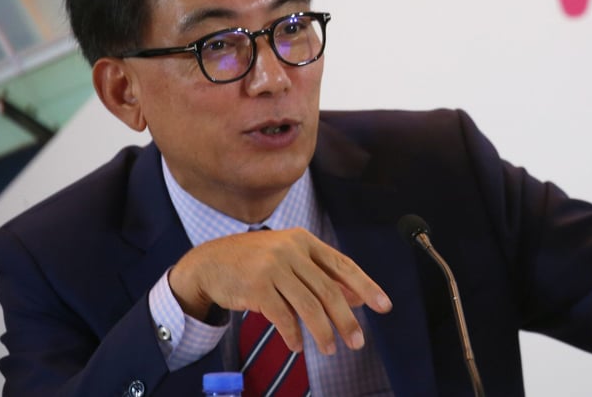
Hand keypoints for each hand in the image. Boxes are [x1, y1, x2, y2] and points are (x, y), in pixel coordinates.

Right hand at [168, 227, 391, 354]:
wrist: (209, 263)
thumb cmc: (255, 263)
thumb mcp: (289, 261)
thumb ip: (320, 276)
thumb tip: (356, 298)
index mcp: (304, 241)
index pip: (343, 265)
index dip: (366, 286)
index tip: (383, 306)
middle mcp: (290, 250)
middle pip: (328, 290)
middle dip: (346, 319)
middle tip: (357, 342)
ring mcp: (272, 267)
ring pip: (308, 305)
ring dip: (322, 332)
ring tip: (329, 349)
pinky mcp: (255, 287)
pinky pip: (283, 317)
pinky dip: (293, 335)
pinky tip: (297, 346)